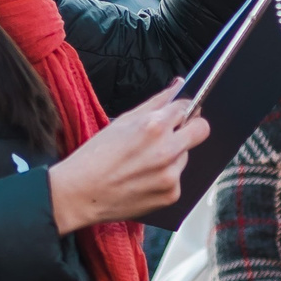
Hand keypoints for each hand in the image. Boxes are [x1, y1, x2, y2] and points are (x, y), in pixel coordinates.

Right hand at [47, 82, 207, 231]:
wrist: (78, 194)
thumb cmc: (94, 156)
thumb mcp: (122, 121)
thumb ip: (156, 102)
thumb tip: (179, 85)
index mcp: (153, 127)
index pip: (188, 107)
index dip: (183, 108)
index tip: (178, 113)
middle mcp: (167, 151)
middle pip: (202, 130)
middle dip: (191, 127)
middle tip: (173, 133)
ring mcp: (171, 175)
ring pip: (186, 156)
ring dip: (173, 155)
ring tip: (144, 162)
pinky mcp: (171, 195)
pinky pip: (178, 178)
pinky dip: (166, 177)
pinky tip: (144, 179)